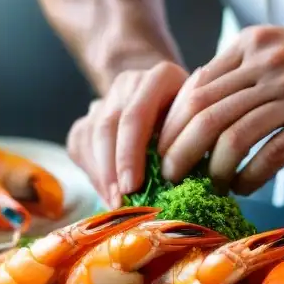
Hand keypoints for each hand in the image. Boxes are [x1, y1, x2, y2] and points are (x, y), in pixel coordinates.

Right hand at [66, 62, 187, 208]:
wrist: (172, 103)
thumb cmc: (196, 124)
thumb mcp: (203, 130)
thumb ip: (193, 148)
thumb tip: (179, 189)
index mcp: (162, 78)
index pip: (136, 115)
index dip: (130, 153)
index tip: (131, 187)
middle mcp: (130, 82)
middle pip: (109, 125)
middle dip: (111, 168)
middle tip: (119, 201)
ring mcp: (107, 97)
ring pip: (91, 135)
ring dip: (101, 174)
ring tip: (113, 205)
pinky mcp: (90, 117)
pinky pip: (80, 144)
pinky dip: (92, 172)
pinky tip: (107, 194)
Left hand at [156, 26, 283, 194]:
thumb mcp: (279, 53)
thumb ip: (238, 75)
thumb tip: (190, 113)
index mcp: (253, 44)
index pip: (195, 87)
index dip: (173, 125)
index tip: (164, 151)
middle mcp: (272, 63)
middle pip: (205, 114)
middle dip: (180, 152)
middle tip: (171, 177)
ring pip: (233, 137)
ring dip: (214, 170)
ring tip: (211, 185)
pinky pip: (269, 156)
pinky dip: (249, 177)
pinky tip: (245, 186)